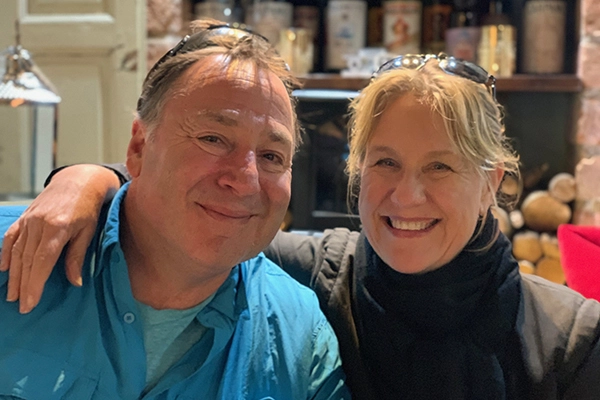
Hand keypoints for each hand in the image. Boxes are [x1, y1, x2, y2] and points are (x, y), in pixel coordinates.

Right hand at [0, 164, 119, 312]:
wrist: (79, 180)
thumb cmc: (88, 207)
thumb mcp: (88, 231)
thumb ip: (77, 256)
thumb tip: (74, 282)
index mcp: (58, 228)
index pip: (42, 261)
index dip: (35, 283)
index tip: (31, 302)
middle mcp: (39, 224)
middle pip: (27, 260)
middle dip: (23, 285)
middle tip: (21, 306)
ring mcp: (29, 219)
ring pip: (17, 251)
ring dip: (13, 274)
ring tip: (12, 294)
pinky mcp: (25, 216)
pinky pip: (11, 237)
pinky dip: (5, 253)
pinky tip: (2, 268)